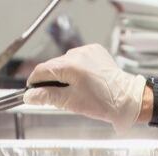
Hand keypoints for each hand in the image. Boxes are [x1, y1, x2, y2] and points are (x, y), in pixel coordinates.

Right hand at [25, 44, 145, 132]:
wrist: (129, 99)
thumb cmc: (103, 103)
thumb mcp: (71, 103)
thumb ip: (47, 97)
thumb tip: (29, 96)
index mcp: (69, 65)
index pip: (41, 70)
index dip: (34, 83)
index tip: (34, 93)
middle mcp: (77, 53)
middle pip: (53, 66)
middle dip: (52, 81)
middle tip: (59, 97)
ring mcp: (88, 51)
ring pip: (66, 62)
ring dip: (65, 75)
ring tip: (76, 90)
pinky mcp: (96, 52)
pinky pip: (79, 59)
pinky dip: (78, 69)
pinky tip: (86, 81)